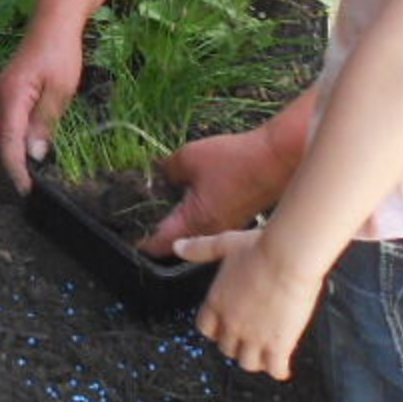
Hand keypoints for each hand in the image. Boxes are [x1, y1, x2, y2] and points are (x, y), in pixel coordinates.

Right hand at [0, 23, 85, 191]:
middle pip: (0, 138)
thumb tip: (34, 154)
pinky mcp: (9, 88)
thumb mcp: (60, 91)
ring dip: (13, 150)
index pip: (8, 142)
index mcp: (12, 96)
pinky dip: (15, 135)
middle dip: (12, 163)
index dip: (16, 169)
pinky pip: (7, 118)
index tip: (26, 189)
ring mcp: (3, 90)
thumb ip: (45, 123)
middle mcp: (0, 95)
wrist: (54, 21)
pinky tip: (29, 143)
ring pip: (2, 129)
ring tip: (30, 170)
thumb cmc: (61, 53)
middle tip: (30, 185)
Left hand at [139, 127, 293, 257]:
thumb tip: (157, 173)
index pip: (158, 243)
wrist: (277, 158)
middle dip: (155, 228)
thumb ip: (166, 169)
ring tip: (159, 199)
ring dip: (176, 219)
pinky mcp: (236, 215)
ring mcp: (225, 226)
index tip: (125, 230)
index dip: (138, 239)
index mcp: (193, 223)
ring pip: (192, 231)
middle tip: (138, 212)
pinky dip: (194, 211)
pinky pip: (208, 220)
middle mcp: (209, 232)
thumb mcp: (188, 158)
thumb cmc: (235, 160)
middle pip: (174, 241)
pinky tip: (189, 192)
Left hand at [174, 226, 325, 382]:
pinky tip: (282, 368)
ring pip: (247, 363)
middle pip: (226, 348)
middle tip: (246, 341)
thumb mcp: (223, 244)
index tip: (223, 328)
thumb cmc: (260, 248)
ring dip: (254, 360)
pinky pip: (274, 369)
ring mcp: (254, 336)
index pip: (205, 328)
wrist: (288, 257)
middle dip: (235, 345)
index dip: (215, 329)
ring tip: (263, 356)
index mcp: (216, 301)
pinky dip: (278, 370)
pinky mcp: (278, 344)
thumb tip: (178, 246)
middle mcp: (231, 323)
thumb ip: (199, 248)